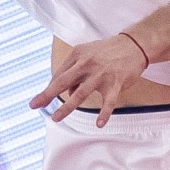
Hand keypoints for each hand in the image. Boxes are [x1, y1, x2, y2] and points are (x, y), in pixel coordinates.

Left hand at [30, 32, 149, 125]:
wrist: (134, 45)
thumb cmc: (108, 51)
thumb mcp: (88, 54)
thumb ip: (76, 71)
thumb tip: (67, 93)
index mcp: (78, 55)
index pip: (59, 74)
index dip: (48, 89)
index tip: (39, 101)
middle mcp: (87, 64)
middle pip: (63, 81)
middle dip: (47, 94)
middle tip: (35, 105)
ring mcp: (101, 74)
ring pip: (80, 94)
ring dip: (66, 107)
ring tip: (56, 118)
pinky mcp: (115, 83)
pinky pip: (108, 102)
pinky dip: (104, 113)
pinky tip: (99, 124)